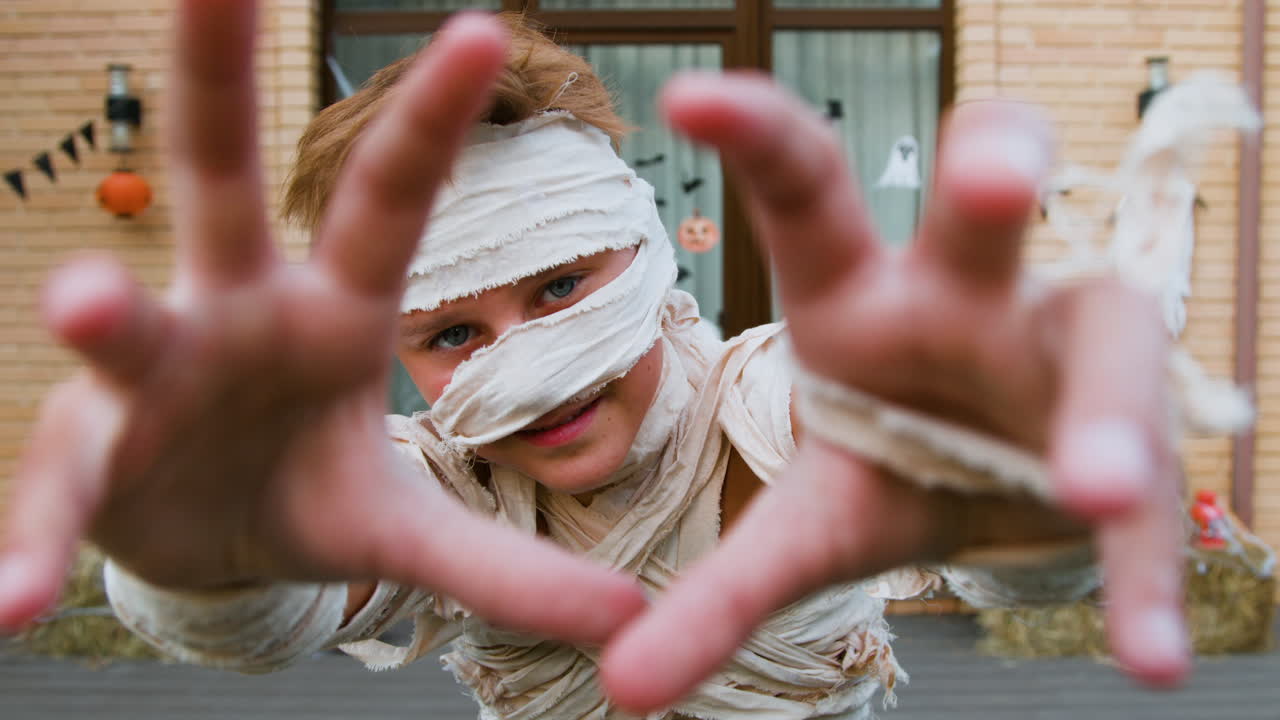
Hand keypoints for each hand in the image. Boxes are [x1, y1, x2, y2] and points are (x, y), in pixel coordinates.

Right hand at [0, 4, 643, 645]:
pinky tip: (11, 602)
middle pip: (221, 175)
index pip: (389, 203)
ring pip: (124, 322)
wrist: (208, 541)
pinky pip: (58, 491)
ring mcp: (152, 373)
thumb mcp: (409, 537)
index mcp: (332, 315)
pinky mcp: (87, 454)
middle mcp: (235, 311)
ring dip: (106, 312)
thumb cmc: (309, 495)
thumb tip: (629, 620)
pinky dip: (35, 544)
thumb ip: (508, 569)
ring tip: (92, 305)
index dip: (433, 123)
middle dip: (219, 76)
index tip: (484, 31)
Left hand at [601, 73, 1183, 709]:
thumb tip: (619, 689)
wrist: (1006, 490)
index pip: (809, 194)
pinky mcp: (1135, 425)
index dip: (759, 134)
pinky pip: (1150, 491)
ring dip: (1104, 409)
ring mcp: (1065, 347)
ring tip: (1089, 489)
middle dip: (998, 169)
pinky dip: (1146, 569)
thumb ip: (722, 597)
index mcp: (858, 295)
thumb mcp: (810, 527)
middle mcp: (967, 297)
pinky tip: (1149, 656)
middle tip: (996, 178)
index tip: (685, 93)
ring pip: (1110, 336)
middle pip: (988, 209)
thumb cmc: (894, 466)